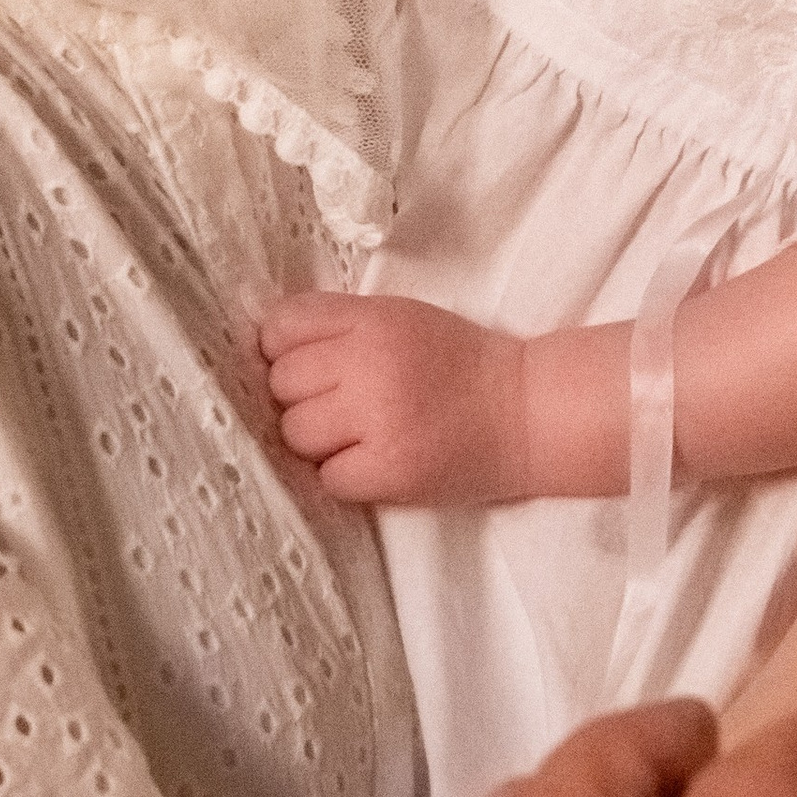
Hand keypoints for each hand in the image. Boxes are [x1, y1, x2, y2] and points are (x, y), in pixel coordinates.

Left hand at [259, 289, 525, 504]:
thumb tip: (269, 350)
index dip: (285, 350)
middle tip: (341, 405)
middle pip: (283, 383)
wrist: (526, 412)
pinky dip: (344, 474)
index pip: (283, 327)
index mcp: (374, 320)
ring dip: (318, 440)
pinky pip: (326, 477)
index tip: (308, 365)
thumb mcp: (404, 319)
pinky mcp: (388, 471)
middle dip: (303, 397)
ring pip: (296, 433)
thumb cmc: (460, 364)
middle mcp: (370, 365)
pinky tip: (374, 462)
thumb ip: (342, 326)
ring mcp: (378, 420)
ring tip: (357, 436)